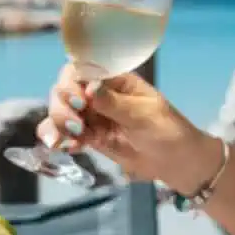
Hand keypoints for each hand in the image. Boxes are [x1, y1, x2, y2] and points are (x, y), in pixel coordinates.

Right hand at [37, 65, 221, 192]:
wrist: (178, 164)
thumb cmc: (169, 132)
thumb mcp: (145, 116)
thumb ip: (115, 104)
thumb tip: (89, 88)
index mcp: (115, 80)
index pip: (82, 70)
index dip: (71, 82)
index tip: (78, 101)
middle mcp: (98, 94)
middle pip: (65, 90)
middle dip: (62, 106)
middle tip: (74, 126)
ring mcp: (92, 115)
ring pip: (61, 111)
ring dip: (56, 123)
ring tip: (62, 141)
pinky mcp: (90, 136)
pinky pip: (66, 133)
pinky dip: (59, 138)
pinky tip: (64, 147)